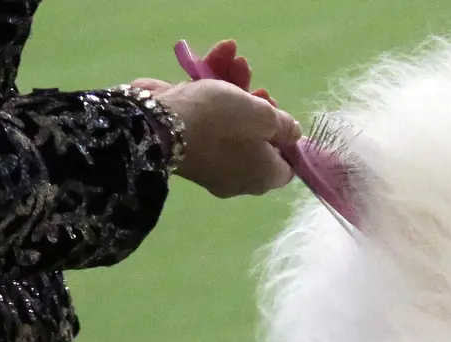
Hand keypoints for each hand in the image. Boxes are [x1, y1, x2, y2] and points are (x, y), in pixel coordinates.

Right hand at [131, 40, 296, 197]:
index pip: (285, 166)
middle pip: (257, 138)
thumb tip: (293, 135)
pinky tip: (216, 56)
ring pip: (229, 122)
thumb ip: (284, 125)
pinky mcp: (186, 142)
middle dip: (257, 103)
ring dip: (234, 86)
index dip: (288, 141)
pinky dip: (210, 89)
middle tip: (257, 85)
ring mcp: (209, 159)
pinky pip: (205, 117)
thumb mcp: (263, 117)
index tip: (284, 118)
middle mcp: (237, 175)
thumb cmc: (221, 123)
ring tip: (233, 55)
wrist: (157, 124)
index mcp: (261, 176)